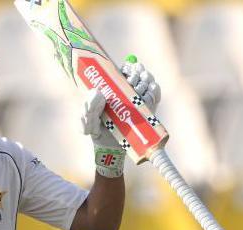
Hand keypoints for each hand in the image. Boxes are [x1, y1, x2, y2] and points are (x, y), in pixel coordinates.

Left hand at [81, 56, 161, 177]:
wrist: (110, 149)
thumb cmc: (97, 133)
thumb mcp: (87, 122)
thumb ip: (88, 108)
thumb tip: (98, 93)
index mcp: (113, 90)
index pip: (125, 71)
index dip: (128, 67)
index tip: (127, 68)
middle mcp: (128, 93)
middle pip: (138, 74)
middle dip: (137, 73)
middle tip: (133, 78)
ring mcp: (139, 101)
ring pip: (148, 82)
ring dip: (146, 80)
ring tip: (140, 87)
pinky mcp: (148, 110)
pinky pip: (155, 95)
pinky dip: (154, 91)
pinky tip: (149, 92)